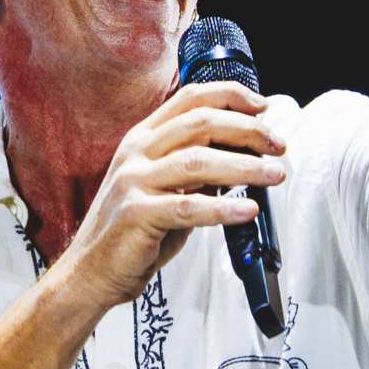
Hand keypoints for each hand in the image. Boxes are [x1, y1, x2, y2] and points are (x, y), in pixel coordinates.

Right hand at [52, 82, 285, 308]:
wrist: (90, 272)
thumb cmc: (133, 233)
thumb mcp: (166, 189)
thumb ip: (196, 170)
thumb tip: (245, 156)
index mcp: (143, 139)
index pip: (190, 99)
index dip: (230, 96)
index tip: (262, 106)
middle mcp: (136, 153)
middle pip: (200, 123)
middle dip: (248, 131)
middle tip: (278, 146)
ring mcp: (133, 182)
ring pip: (199, 162)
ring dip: (245, 167)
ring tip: (274, 175)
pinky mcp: (136, 215)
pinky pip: (188, 207)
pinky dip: (223, 208)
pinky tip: (248, 211)